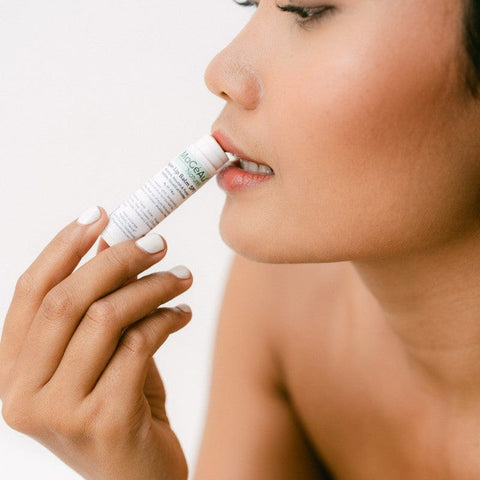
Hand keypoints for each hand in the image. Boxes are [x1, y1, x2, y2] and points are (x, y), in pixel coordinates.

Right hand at [0, 207, 191, 479]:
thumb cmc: (122, 411)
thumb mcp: (103, 355)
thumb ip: (97, 306)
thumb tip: (109, 242)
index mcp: (13, 372)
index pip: (30, 292)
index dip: (63, 247)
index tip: (101, 213)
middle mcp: (23, 395)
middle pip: (68, 299)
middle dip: (118, 259)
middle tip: (158, 242)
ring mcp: (59, 413)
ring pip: (107, 317)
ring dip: (152, 286)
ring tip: (182, 276)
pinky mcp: (104, 423)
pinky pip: (140, 344)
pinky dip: (168, 317)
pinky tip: (184, 311)